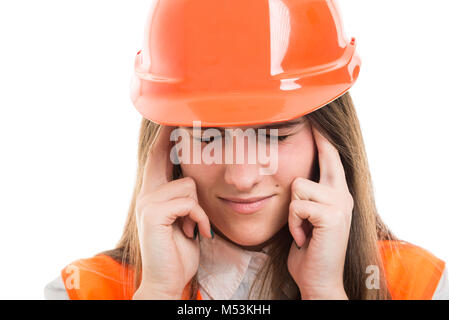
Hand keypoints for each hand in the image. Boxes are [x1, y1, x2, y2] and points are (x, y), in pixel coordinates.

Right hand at [133, 125, 211, 299]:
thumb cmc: (179, 249)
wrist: (167, 279)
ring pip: (188, 185)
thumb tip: (191, 179)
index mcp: (152, 194)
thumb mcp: (182, 219)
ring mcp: (147, 202)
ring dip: (199, 208)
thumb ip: (183, 199)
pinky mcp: (153, 214)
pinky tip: (198, 232)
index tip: (171, 118)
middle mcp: (145, 194)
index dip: (163, 137)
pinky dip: (200, 219)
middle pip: (160, 156)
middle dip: (170, 138)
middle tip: (181, 123)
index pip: (156, 157)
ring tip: (195, 226)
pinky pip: (189, 202)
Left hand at [287, 126, 352, 299]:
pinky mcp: (332, 215)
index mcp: (338, 193)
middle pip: (319, 161)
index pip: (331, 158)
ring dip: (292, 213)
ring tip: (302, 230)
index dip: (324, 139)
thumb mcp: (309, 218)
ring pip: (297, 186)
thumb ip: (308, 197)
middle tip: (309, 138)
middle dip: (313, 154)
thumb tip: (293, 180)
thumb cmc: (309, 248)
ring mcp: (340, 203)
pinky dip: (294, 225)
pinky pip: (296, 206)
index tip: (317, 120)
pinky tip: (303, 238)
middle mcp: (343, 194)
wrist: (318, 279)